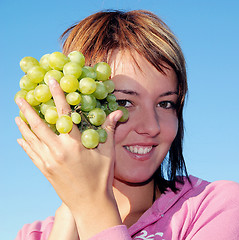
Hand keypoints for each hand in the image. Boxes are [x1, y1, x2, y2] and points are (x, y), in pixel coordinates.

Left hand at [15, 78, 122, 237]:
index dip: (57, 95)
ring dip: (23, 125)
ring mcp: (48, 161)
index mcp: (74, 144)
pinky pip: (31, 154)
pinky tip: (20, 138)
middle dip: (28, 109)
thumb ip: (109, 130)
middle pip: (39, 125)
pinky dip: (25, 144)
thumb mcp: (108, 153)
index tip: (50, 81)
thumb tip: (118, 111)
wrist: (89, 203)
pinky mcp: (45, 170)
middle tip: (20, 97)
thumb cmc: (101, 177)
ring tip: (17, 115)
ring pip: (31, 139)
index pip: (63, 114)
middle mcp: (57, 151)